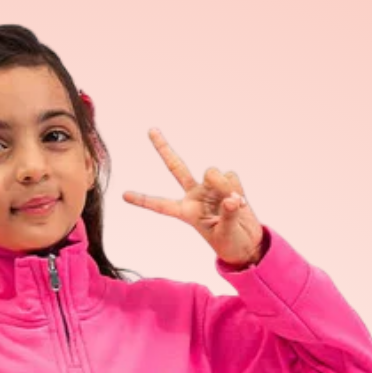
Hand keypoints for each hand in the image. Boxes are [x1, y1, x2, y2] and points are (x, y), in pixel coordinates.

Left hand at [123, 127, 264, 267]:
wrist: (247, 241)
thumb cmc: (230, 243)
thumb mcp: (226, 235)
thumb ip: (227, 216)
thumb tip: (231, 199)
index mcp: (186, 212)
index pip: (161, 205)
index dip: (143, 200)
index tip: (124, 195)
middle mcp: (195, 195)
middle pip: (176, 167)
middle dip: (163, 148)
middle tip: (150, 129)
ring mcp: (210, 187)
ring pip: (212, 172)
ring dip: (224, 186)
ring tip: (233, 206)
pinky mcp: (227, 182)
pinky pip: (231, 175)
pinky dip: (237, 187)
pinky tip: (240, 202)